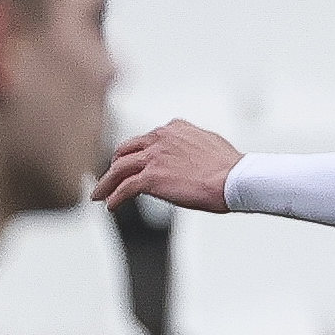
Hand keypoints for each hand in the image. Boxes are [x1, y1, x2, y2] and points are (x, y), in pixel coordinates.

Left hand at [97, 119, 243, 213]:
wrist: (235, 178)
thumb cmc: (230, 167)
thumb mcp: (209, 143)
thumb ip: (192, 145)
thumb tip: (191, 155)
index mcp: (174, 128)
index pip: (146, 139)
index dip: (136, 152)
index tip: (132, 162)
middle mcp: (159, 138)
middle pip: (126, 150)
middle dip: (115, 164)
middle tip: (110, 176)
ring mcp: (153, 158)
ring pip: (119, 169)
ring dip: (106, 183)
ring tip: (99, 194)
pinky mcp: (151, 178)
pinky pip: (124, 188)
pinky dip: (115, 197)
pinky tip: (111, 206)